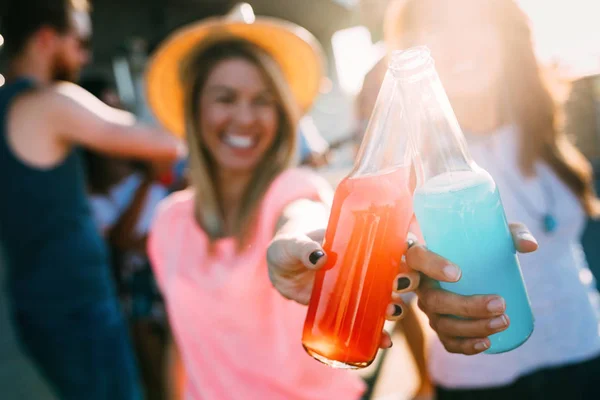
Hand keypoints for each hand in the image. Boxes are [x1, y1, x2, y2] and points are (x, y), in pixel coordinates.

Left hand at [267, 229, 403, 348]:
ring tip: (391, 313)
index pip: (390, 244)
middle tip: (398, 285)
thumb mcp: (294, 244)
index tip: (409, 255)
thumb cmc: (289, 247)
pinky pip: (368, 323)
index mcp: (358, 243)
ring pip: (387, 299)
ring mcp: (357, 290)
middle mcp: (364, 267)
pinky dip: (378, 334)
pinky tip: (383, 342)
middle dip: (406, 281)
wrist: (279, 270)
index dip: (405, 250)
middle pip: (396, 273)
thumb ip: (304, 248)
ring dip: (395, 307)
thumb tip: (319, 257)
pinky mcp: (347, 310)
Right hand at [393, 223, 537, 354]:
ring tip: (503, 321)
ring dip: (472, 328)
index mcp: (423, 255)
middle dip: (466, 307)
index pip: (417, 258)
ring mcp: (429, 307)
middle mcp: (421, 284)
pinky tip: (487, 343)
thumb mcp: (493, 235)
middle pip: (434, 300)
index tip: (458, 274)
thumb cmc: (475, 245)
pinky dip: (466, 345)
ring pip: (442, 324)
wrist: (469, 265)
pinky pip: (447, 341)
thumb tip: (531, 246)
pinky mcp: (441, 326)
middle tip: (500, 303)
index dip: (432, 267)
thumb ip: (512, 233)